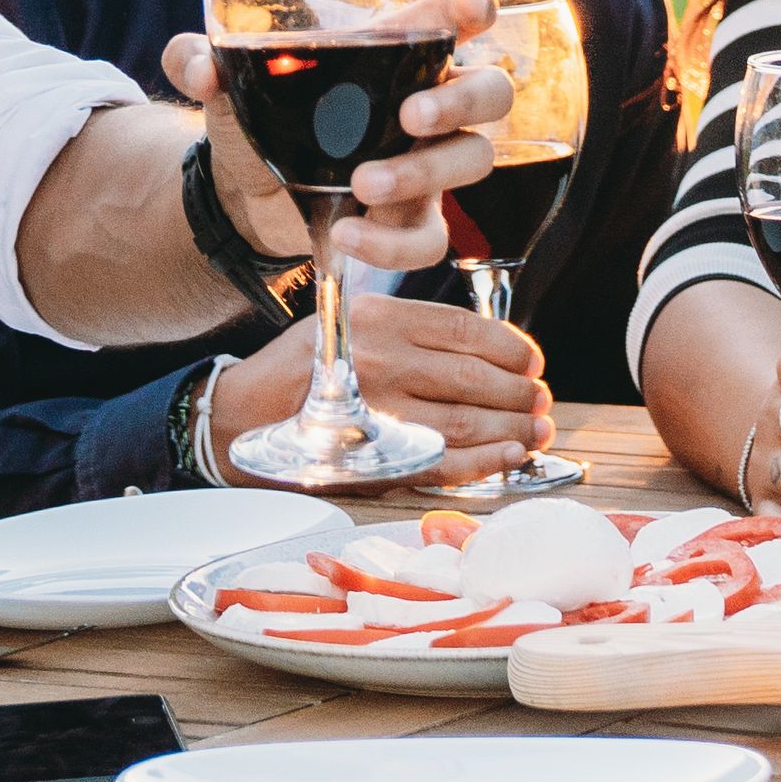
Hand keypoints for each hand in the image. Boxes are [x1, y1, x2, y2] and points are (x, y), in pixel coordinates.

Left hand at [165, 0, 501, 272]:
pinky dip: (395, 244)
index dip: (475, 4)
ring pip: (474, 161)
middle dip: (462, 102)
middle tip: (409, 116)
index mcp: (395, 54)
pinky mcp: (413, 221)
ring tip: (361, 184)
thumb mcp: (226, 85)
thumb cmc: (260, 118)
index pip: (454, 16)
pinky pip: (434, 238)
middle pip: (493, 91)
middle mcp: (427, 104)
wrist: (246, 194)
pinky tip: (349, 235)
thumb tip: (198, 65)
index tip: (473, 7)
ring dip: (424, 172)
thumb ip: (199, 60)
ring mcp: (429, 165)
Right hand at [204, 281, 554, 478]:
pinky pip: (443, 462)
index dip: (511, 347)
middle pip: (474, 377)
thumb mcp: (348, 322)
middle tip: (540, 400)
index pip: (464, 329)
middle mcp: (380, 361)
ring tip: (536, 431)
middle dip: (520, 392)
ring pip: (466, 420)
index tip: (532, 360)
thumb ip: (408, 328)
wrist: (240, 419)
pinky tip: (510, 457)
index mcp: (378, 319)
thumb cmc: (304, 370)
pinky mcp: (371, 458)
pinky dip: (485, 462)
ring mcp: (376, 412)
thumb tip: (486, 348)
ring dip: (513, 429)